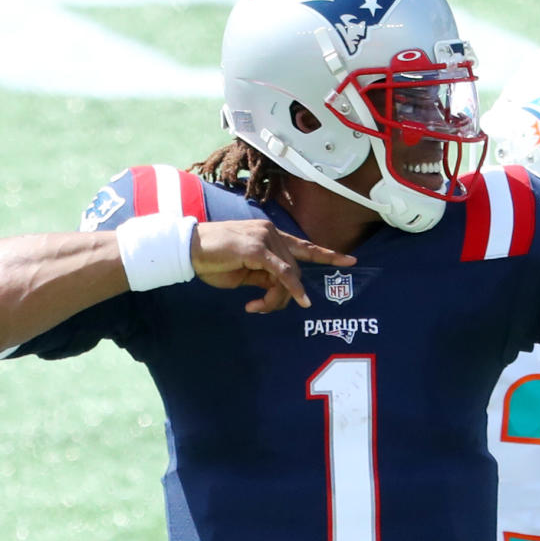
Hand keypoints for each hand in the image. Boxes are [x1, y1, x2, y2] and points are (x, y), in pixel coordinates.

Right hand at [190, 220, 356, 312]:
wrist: (187, 249)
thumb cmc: (212, 261)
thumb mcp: (244, 272)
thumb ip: (265, 276)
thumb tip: (281, 289)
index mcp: (271, 235)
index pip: (304, 246)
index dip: (328, 254)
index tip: (351, 261)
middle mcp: (272, 232)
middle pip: (295, 269)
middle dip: (286, 294)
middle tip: (262, 308)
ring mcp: (266, 238)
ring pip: (289, 274)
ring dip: (278, 297)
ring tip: (257, 307)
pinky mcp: (257, 248)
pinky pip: (282, 273)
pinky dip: (291, 288)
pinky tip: (300, 301)